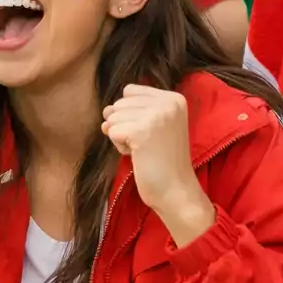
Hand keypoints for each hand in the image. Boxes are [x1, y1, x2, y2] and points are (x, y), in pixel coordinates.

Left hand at [103, 85, 214, 241]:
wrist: (176, 190)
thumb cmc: (163, 161)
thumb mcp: (154, 126)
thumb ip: (130, 111)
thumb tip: (105, 111)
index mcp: (174, 98)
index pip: (130, 91)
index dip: (131, 114)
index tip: (151, 133)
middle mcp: (168, 102)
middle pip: (120, 103)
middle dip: (126, 126)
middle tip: (148, 144)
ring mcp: (156, 115)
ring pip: (113, 117)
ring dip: (122, 137)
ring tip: (144, 150)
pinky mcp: (142, 131)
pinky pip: (112, 131)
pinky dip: (120, 146)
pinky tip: (138, 156)